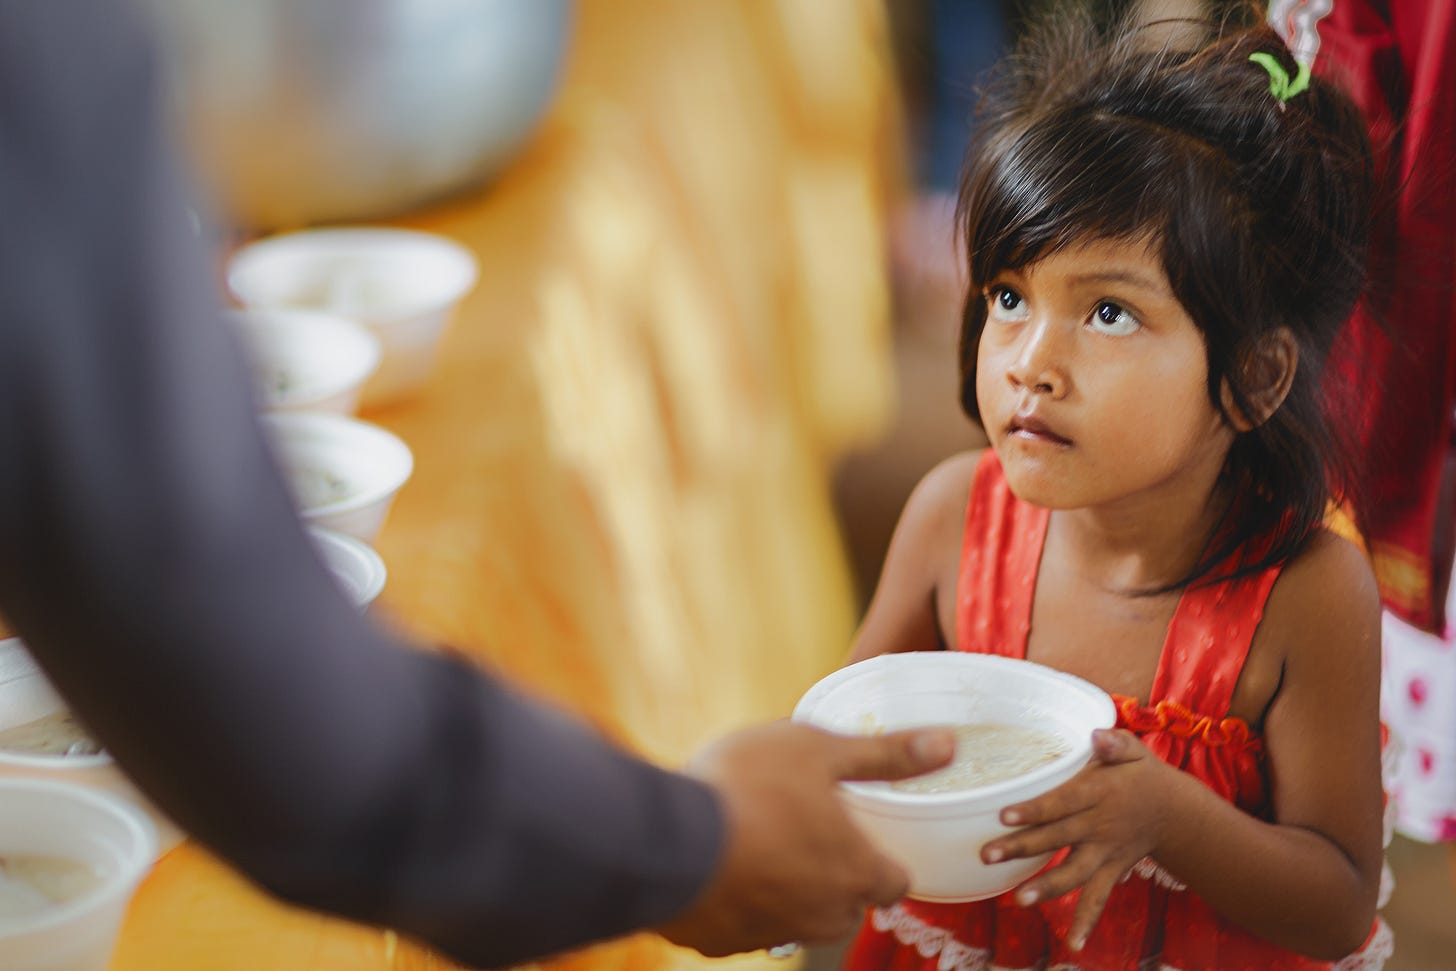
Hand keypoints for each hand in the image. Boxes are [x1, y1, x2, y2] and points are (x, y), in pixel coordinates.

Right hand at [657, 720, 954, 956]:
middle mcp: (821, 916)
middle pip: (847, 904)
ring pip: (796, 916)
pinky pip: (745, 924)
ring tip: (759, 840)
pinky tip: (722, 862)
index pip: (896, 883)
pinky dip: (741, 899)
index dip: (885, 858)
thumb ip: (885, 755)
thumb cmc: (747, 788)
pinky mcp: (722, 943)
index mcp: (854, 873)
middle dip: (835, 874)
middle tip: (807, 829)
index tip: (866, 835)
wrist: (663, 839)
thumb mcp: (819, 750)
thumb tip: (948, 746)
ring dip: (788, 887)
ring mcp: (770, 934)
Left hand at [979, 729, 1174, 950]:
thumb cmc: (1140, 774)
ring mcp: (1105, 853)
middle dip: (1022, 848)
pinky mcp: (1111, 871)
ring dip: (1047, 887)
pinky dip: (1087, 921)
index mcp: (1097, 793)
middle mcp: (1099, 826)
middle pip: (1056, 838)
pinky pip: (1099, 899)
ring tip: (1019, 900)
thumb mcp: (1133, 750)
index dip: (1033, 809)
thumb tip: (1096, 736)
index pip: (1060, 802)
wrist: (1173, 811)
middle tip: (988, 855)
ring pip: (1074, 873)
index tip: (1004, 816)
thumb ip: (1114, 742)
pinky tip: (1074, 946)